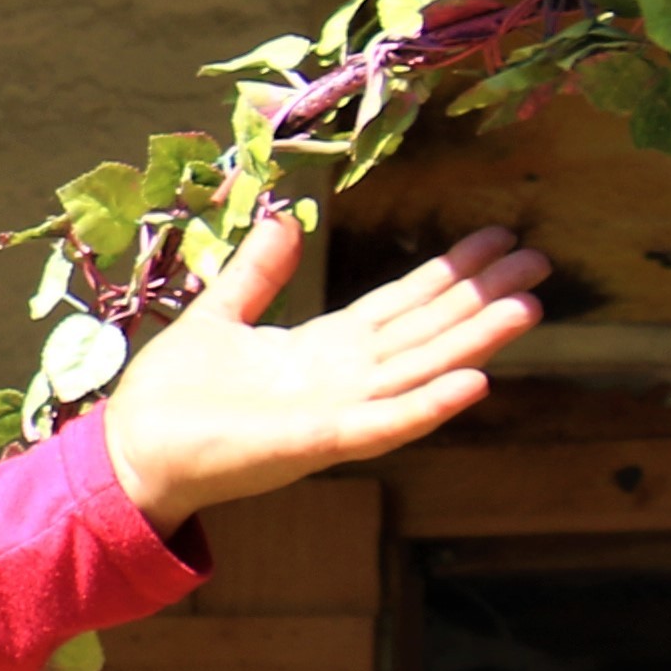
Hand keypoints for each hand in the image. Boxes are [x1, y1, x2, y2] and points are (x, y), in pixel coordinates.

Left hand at [98, 219, 546, 528]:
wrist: (132, 451)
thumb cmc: (173, 395)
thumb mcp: (220, 316)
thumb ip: (257, 274)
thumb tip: (287, 219)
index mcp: (322, 350)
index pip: (401, 305)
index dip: (447, 273)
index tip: (495, 238)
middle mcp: (343, 380)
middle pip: (427, 332)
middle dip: (481, 298)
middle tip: (539, 262)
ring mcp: (337, 412)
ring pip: (421, 370)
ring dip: (473, 342)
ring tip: (527, 308)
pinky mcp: (319, 441)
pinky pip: (385, 422)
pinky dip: (430, 405)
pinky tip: (476, 383)